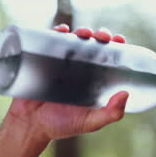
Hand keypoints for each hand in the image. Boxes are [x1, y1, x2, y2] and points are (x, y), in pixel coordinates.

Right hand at [5, 24, 128, 143]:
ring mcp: (60, 64)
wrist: (30, 126)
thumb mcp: (91, 122)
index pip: (109, 57)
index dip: (116, 46)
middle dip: (100, 35)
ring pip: (74, 40)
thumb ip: (111, 114)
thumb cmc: (62, 125)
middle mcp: (80, 69)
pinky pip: (49, 42)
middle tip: (102, 36)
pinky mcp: (41, 61)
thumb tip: (125, 93)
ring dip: (81, 31)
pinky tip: (62, 30)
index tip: (120, 40)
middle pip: (94, 45)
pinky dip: (56, 32)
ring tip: (84, 33)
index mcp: (95, 79)